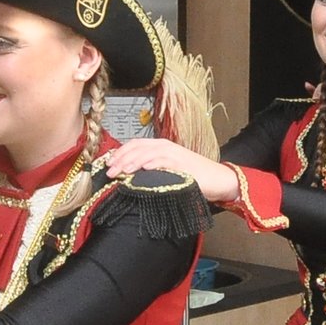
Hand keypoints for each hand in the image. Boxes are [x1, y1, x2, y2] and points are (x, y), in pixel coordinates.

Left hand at [101, 136, 234, 200]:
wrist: (218, 179)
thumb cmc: (194, 177)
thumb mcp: (168, 171)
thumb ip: (152, 170)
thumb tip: (130, 177)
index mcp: (161, 146)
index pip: (135, 145)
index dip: (119, 153)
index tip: (107, 164)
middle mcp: (165, 147)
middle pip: (137, 148)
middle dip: (120, 159)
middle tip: (109, 171)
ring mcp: (174, 154)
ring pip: (147, 154)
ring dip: (132, 162)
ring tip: (120, 171)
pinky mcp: (182, 164)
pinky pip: (164, 161)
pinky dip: (152, 164)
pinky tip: (142, 169)